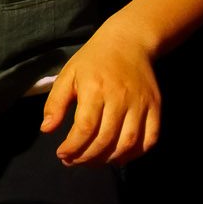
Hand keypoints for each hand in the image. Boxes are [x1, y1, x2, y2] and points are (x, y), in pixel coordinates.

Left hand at [40, 23, 160, 165]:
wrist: (128, 41)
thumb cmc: (93, 60)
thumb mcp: (68, 75)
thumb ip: (55, 103)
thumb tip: (47, 129)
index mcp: (95, 89)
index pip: (85, 128)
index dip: (72, 147)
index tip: (62, 154)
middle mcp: (120, 98)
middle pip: (105, 139)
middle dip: (86, 157)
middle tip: (74, 161)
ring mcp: (141, 103)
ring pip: (128, 142)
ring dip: (109, 159)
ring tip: (93, 161)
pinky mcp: (156, 106)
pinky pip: (150, 138)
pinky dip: (136, 153)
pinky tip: (119, 156)